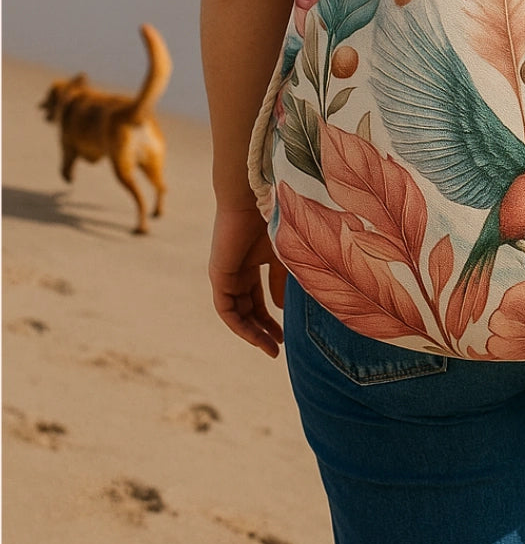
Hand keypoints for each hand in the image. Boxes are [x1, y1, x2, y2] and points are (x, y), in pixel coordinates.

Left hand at [209, 203, 286, 357]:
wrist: (254, 195)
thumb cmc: (274, 216)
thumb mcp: (284, 254)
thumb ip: (281, 280)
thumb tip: (280, 308)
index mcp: (252, 261)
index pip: (259, 296)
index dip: (272, 316)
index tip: (288, 333)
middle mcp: (237, 269)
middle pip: (248, 307)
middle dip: (263, 329)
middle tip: (279, 347)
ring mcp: (226, 274)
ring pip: (237, 312)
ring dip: (253, 333)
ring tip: (271, 348)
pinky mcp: (218, 276)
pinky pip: (226, 310)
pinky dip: (240, 325)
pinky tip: (256, 336)